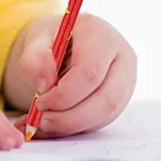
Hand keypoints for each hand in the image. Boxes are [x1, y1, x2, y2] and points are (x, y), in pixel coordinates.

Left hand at [3, 13, 136, 137]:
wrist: (62, 43)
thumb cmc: (50, 41)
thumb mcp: (34, 43)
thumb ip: (34, 60)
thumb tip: (45, 84)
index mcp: (99, 34)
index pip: (90, 72)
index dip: (64, 94)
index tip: (40, 103)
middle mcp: (121, 56)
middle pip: (105, 98)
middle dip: (71, 117)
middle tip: (42, 121)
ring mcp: (126, 79)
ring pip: (107, 113)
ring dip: (74, 124)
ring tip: (45, 123)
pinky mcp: (121, 98)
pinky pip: (104, 119)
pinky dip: (78, 127)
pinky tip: (55, 124)